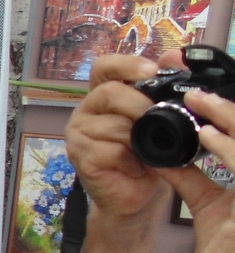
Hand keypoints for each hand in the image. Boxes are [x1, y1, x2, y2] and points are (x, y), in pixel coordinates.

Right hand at [64, 54, 167, 222]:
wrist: (133, 195)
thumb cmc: (144, 155)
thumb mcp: (157, 119)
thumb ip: (161, 88)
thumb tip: (175, 57)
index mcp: (102, 94)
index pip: (104, 67)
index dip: (126, 64)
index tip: (152, 71)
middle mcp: (85, 110)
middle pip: (108, 93)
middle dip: (140, 105)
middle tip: (159, 120)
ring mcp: (78, 134)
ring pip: (113, 125)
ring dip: (138, 140)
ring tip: (146, 152)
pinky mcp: (80, 157)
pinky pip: (111, 151)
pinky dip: (132, 161)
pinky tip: (136, 167)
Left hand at [169, 90, 234, 252]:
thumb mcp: (212, 211)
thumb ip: (194, 181)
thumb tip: (167, 157)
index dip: (230, 118)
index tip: (202, 100)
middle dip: (230, 111)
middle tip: (197, 93)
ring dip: (228, 120)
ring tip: (198, 104)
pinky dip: (226, 148)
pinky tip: (204, 137)